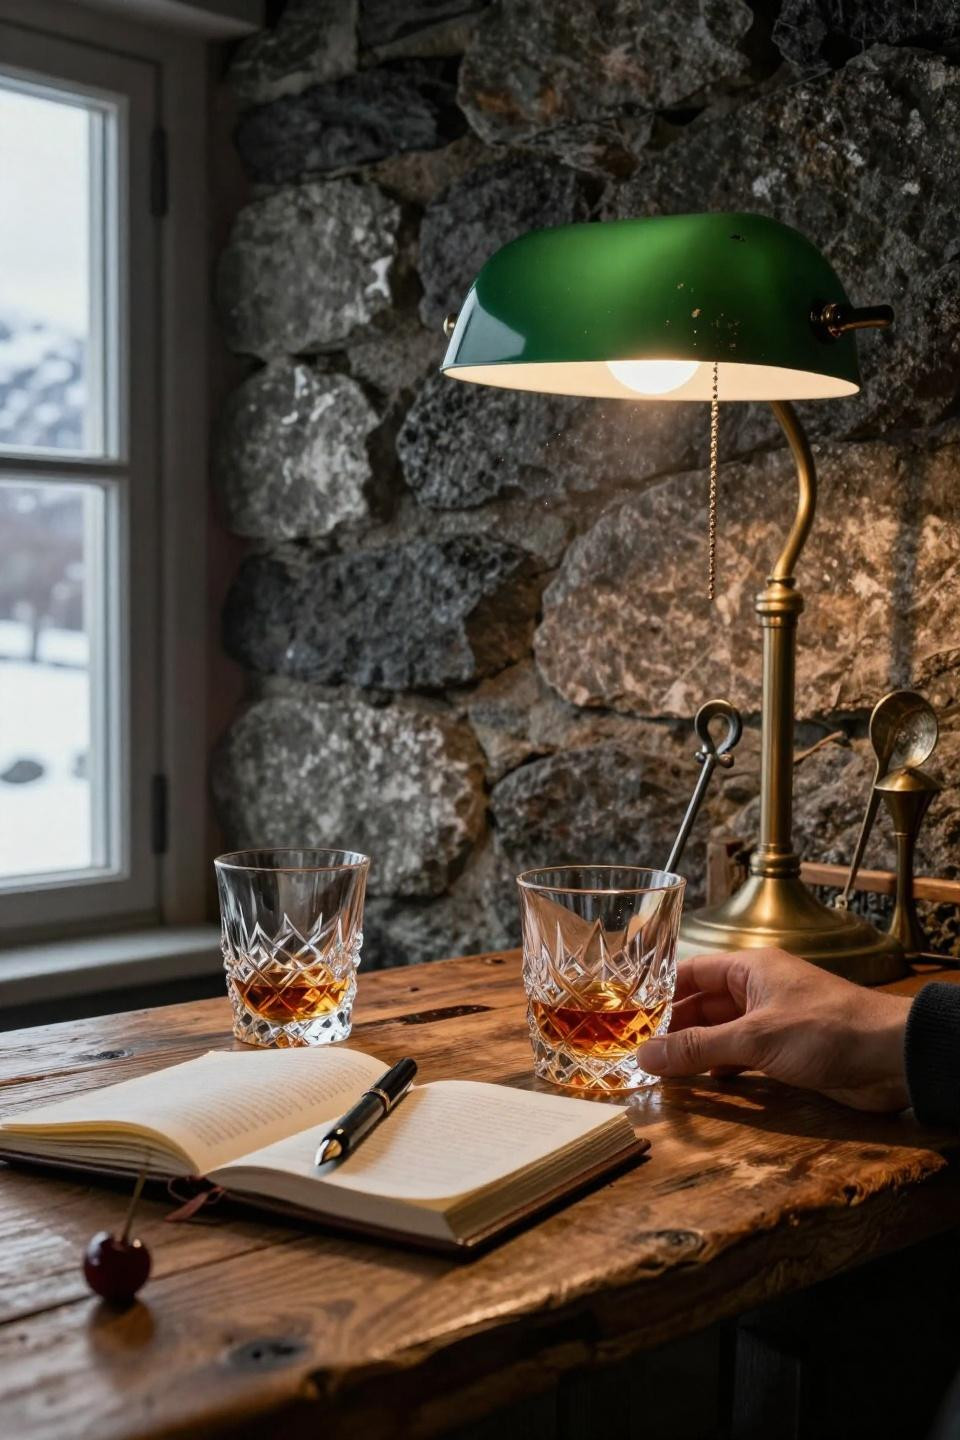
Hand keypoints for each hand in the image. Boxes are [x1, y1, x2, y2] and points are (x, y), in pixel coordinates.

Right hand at [641, 948, 911, 1111]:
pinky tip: (702, 1086)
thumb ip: (698, 1049)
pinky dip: (720, 1069)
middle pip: (701, 1007)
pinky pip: (740, 1057)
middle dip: (671, 1029)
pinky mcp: (784, 1052)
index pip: (689, 974)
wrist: (891, 1057)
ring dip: (694, 1052)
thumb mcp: (755, 1038)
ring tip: (658, 1073)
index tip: (624, 1017)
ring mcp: (770, 1022)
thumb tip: (644, 1056)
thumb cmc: (825, 1030)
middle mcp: (756, 990)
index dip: (657, 994)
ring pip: (719, 1034)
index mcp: (748, 968)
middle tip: (635, 1054)